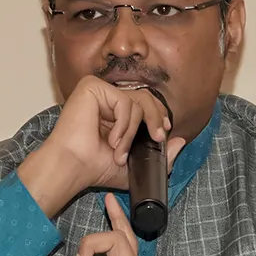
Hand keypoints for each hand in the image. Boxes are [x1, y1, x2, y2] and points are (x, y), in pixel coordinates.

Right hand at [18, 76, 187, 216]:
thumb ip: (160, 155)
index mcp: (115, 113)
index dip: (158, 115)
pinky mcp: (91, 87)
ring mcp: (99, 92)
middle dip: (156, 119)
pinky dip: (124, 124)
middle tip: (157, 139)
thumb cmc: (96, 168)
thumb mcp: (135, 164)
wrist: (74, 168)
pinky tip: (112, 141)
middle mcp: (107, 99)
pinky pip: (124, 101)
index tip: (163, 133)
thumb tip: (181, 140)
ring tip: (120, 151)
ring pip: (137, 102)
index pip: (145, 103)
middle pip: (146, 97)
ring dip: (133, 132)